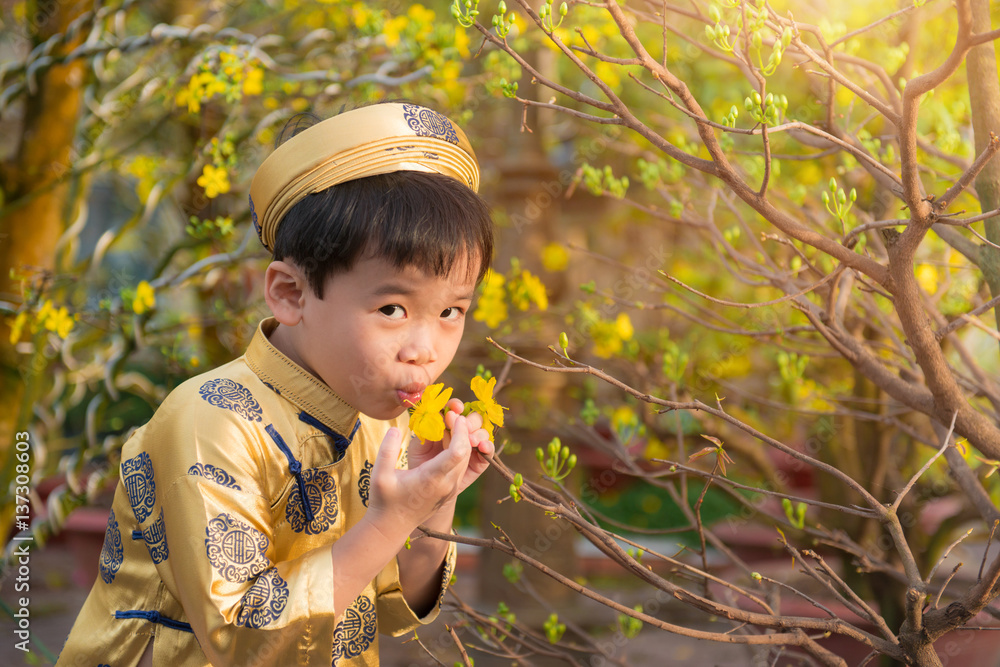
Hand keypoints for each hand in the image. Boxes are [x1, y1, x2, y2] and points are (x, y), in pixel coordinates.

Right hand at [365, 405, 492, 536]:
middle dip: (462, 432)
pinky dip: (457, 452)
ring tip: (447, 425)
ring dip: (461, 441)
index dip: (460, 432)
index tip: (454, 417)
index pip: (457, 453)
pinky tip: (444, 441)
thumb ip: (387, 450)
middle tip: (450, 415)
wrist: (391, 527)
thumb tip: (395, 429)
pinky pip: (459, 467)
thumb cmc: (384, 501)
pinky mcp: (449, 491)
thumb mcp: (379, 475)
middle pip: (465, 453)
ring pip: (465, 460)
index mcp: (432, 479)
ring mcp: (449, 489)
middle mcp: (446, 485)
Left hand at [407, 398, 493, 493]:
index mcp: (444, 424)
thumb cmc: (418, 464)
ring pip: (482, 432)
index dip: (456, 406)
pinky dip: (488, 446)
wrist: (423, 491)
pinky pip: (488, 450)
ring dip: (478, 433)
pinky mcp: (479, 460)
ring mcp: (471, 446)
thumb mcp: (418, 446)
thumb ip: (426, 431)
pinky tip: (482, 446)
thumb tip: (436, 417)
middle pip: (473, 418)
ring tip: (471, 440)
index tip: (455, 408)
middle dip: (470, 420)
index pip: (453, 409)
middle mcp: (460, 433)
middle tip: (463, 425)